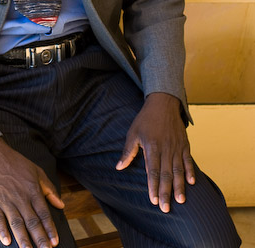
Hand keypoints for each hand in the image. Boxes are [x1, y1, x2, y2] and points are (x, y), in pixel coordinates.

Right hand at [0, 137, 63, 247]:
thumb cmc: (17, 163)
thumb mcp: (37, 172)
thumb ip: (49, 189)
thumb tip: (61, 205)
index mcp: (33, 190)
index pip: (44, 214)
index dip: (50, 229)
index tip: (55, 243)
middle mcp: (21, 198)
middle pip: (32, 222)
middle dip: (40, 239)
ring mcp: (6, 201)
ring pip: (17, 223)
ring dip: (24, 239)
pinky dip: (2, 230)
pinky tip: (6, 242)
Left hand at [116, 92, 194, 212]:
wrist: (163, 103)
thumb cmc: (146, 119)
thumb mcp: (133, 133)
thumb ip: (128, 151)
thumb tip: (119, 167)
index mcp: (152, 146)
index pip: (152, 170)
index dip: (153, 186)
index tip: (153, 200)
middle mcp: (166, 148)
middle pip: (166, 174)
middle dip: (166, 192)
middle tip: (166, 208)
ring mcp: (177, 147)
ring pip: (179, 170)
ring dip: (180, 186)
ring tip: (181, 200)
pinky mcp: (184, 144)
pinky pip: (188, 160)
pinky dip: (190, 171)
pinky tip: (192, 182)